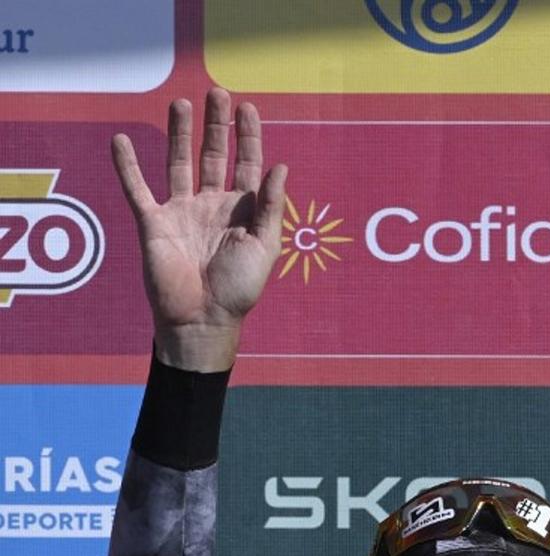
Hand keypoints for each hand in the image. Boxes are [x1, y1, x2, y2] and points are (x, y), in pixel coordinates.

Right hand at [112, 87, 286, 370]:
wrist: (202, 320)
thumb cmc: (239, 290)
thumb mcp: (264, 247)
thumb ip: (272, 207)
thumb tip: (282, 165)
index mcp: (241, 212)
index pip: (246, 165)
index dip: (248, 136)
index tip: (247, 107)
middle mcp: (211, 207)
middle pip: (213, 156)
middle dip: (215, 126)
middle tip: (217, 93)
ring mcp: (181, 213)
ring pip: (178, 163)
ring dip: (179, 134)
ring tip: (181, 103)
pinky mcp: (154, 223)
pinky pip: (137, 189)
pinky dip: (127, 165)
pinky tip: (120, 139)